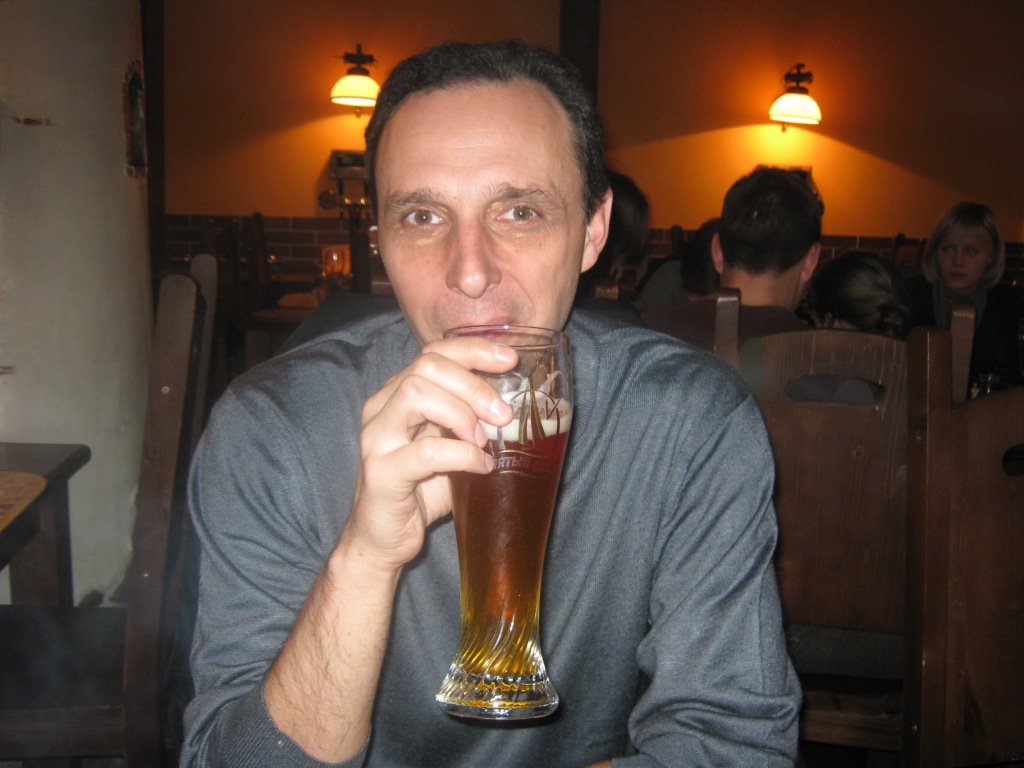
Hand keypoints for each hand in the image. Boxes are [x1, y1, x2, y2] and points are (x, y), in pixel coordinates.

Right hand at [344, 335, 516, 569]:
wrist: (383, 540)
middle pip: (426, 366)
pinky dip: (463, 455)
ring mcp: (376, 438)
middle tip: (504, 415)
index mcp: (396, 395)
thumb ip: (473, 423)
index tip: (510, 360)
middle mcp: (380, 408)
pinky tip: (481, 468)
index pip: (433, 352)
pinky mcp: (381, 473)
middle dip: (473, 385)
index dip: (473, 350)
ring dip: (463, 414)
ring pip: (417, 394)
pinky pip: (427, 451)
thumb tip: (523, 407)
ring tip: (485, 441)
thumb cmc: (420, 491)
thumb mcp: (450, 446)